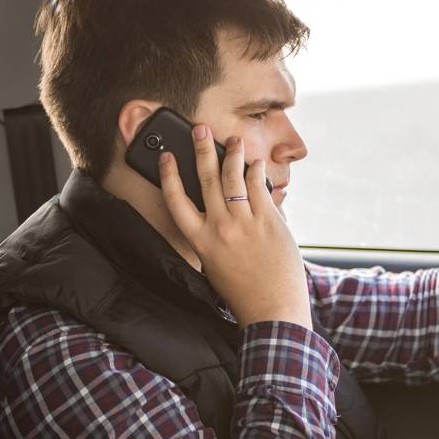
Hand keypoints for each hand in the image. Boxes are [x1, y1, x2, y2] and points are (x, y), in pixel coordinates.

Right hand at [159, 125, 311, 329]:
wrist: (271, 309)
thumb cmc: (243, 291)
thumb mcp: (217, 264)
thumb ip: (218, 235)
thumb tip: (228, 205)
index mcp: (201, 242)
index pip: (176, 200)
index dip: (169, 175)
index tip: (167, 157)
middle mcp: (219, 229)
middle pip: (206, 179)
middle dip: (202, 149)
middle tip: (199, 128)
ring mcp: (244, 223)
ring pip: (234, 177)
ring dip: (232, 153)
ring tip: (233, 140)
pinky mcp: (269, 221)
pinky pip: (259, 187)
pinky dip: (255, 171)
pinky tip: (254, 163)